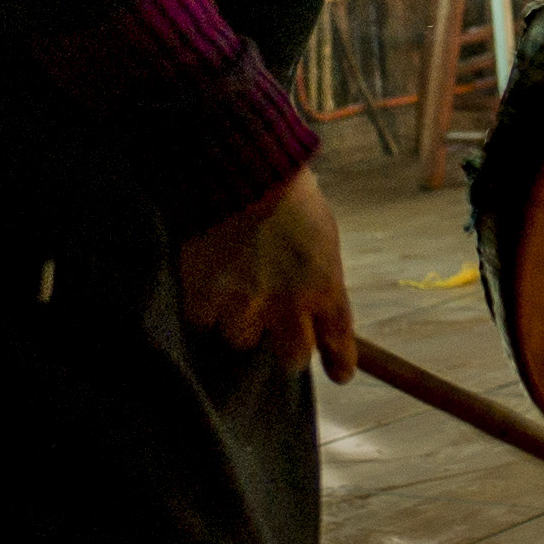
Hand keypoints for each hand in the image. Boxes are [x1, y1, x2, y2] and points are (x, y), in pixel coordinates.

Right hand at [173, 167, 357, 378]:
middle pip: (291, 358)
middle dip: (285, 346)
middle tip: (274, 324)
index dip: (339, 364)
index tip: (338, 372)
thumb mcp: (323, 238)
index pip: (339, 345)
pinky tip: (209, 277)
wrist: (240, 172)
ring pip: (241, 339)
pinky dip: (205, 305)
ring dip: (239, 320)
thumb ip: (322, 279)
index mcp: (326, 290)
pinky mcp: (205, 299)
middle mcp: (289, 308)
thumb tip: (315, 308)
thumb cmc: (289, 197)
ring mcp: (244, 307)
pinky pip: (204, 320)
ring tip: (236, 285)